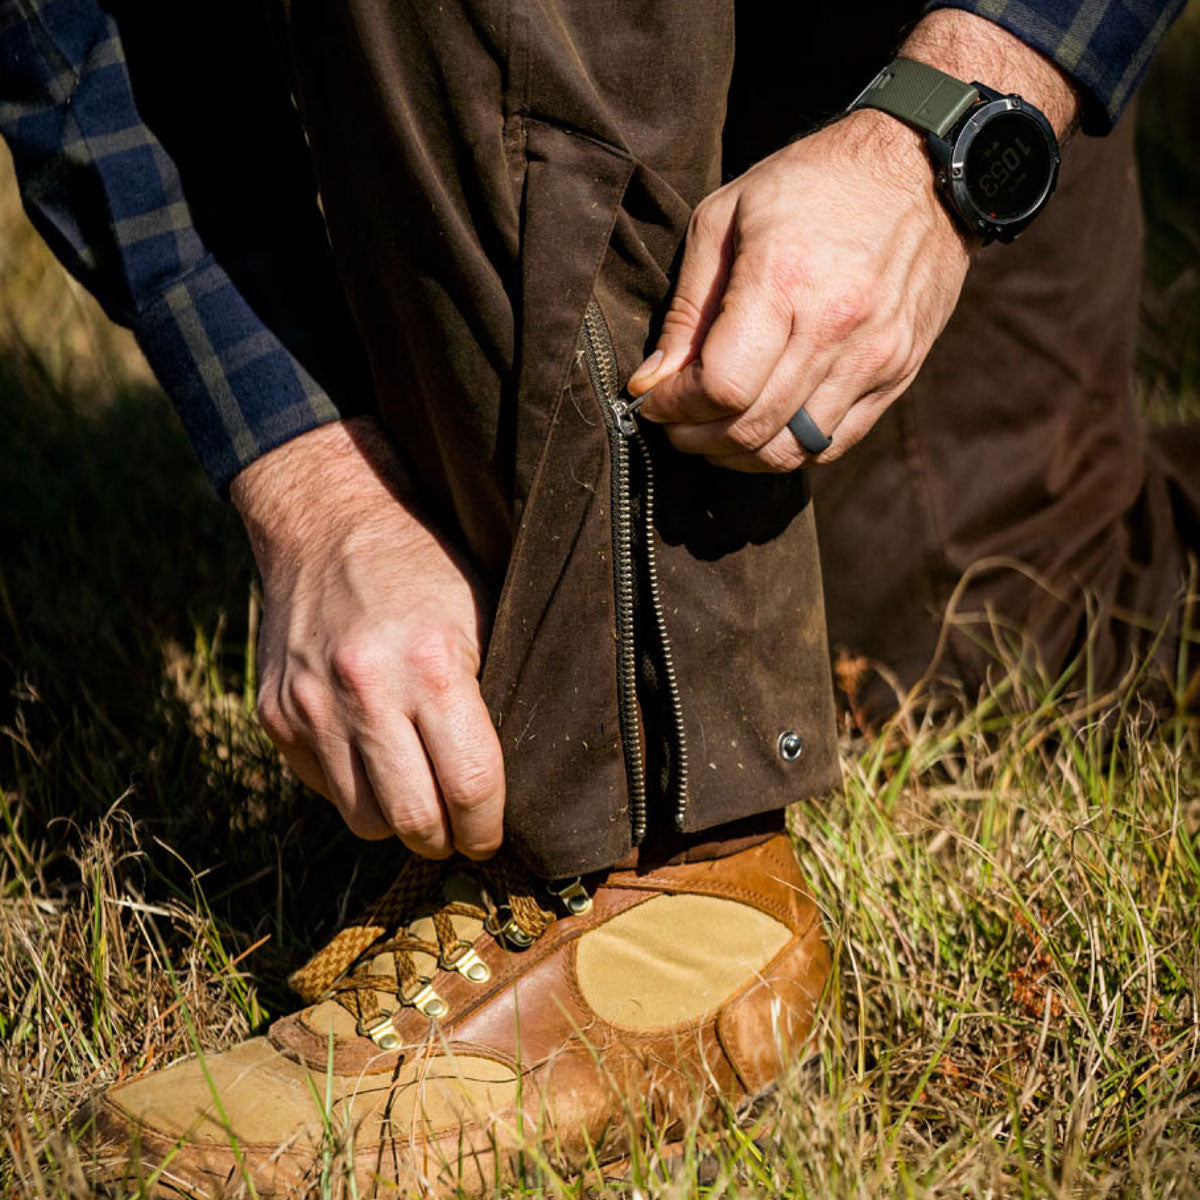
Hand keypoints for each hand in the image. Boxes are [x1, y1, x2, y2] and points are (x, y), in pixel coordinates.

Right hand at [231, 417, 502, 859]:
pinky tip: (375, 756)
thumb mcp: (480, 616)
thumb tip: (514, 783)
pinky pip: (323, 789)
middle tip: (461, 831)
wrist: (324, 523)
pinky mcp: (276, 716)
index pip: (470, 786)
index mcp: (432, 665)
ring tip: (418, 793)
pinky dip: (354, 788)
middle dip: (445, 839)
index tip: (493, 835)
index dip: (488, 826)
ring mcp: (312, 707)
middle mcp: (365, 692)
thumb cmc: (422, 568)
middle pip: (414, 822)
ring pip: (362, 819)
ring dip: (397, 821)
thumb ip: (489, 698)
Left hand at [628, 109, 968, 470]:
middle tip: (675, 424)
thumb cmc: (811, 182)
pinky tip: (764, 427)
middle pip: (751, 428)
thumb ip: (687, 308)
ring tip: (714, 431)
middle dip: (695, 438)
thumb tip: (652, 381)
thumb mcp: (725, 217)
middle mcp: (835, 328)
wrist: (923, 168)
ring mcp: (873, 357)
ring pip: (791, 450)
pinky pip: (834, 443)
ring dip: (739, 454)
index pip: (721, 388)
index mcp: (784, 280)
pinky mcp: (899, 373)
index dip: (675, 408)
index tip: (654, 401)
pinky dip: (789, 449)